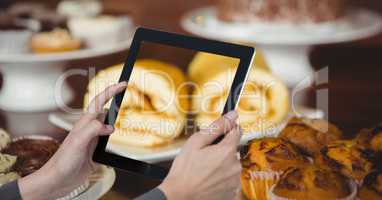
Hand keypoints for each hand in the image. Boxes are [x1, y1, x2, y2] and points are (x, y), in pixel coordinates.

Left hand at [19, 82, 127, 199]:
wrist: (58, 180)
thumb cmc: (62, 161)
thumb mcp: (78, 141)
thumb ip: (93, 129)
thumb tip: (109, 126)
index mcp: (84, 123)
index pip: (99, 102)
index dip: (111, 91)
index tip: (123, 84)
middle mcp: (89, 129)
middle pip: (105, 110)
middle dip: (115, 99)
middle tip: (126, 92)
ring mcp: (92, 140)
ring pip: (107, 125)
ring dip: (116, 120)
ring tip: (125, 115)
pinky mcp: (95, 152)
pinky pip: (108, 142)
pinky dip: (115, 141)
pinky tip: (118, 143)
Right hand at [159, 111, 241, 199]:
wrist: (180, 197)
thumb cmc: (184, 170)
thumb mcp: (196, 142)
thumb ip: (217, 127)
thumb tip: (232, 115)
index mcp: (227, 151)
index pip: (237, 131)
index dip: (228, 129)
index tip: (220, 131)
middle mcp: (235, 165)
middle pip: (232, 149)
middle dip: (221, 149)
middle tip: (204, 156)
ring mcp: (235, 180)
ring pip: (231, 164)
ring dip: (221, 164)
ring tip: (204, 170)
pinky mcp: (232, 192)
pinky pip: (229, 178)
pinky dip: (221, 177)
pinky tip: (208, 179)